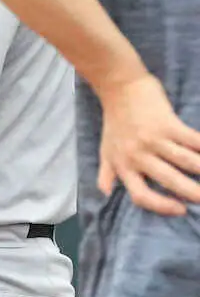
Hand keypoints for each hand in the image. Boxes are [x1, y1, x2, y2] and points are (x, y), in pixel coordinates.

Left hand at [96, 74, 199, 215]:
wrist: (118, 87)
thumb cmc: (115, 121)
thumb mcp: (105, 149)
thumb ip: (106, 173)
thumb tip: (105, 193)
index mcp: (123, 165)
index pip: (141, 195)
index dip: (161, 206)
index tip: (180, 209)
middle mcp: (137, 155)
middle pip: (170, 180)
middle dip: (193, 193)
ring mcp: (153, 139)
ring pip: (187, 162)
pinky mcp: (167, 123)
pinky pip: (194, 141)